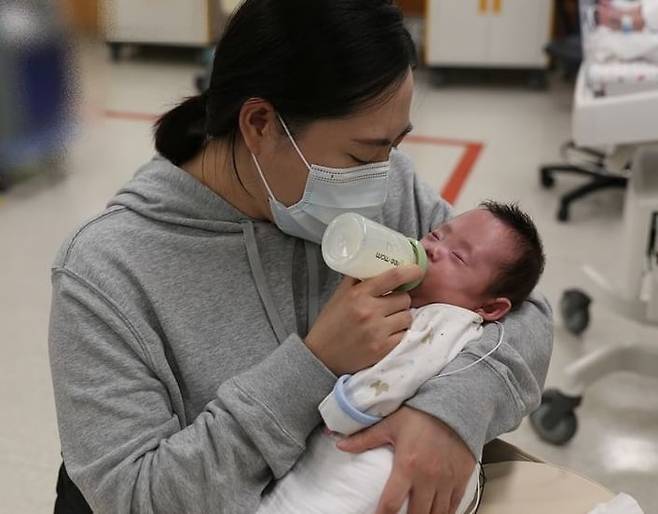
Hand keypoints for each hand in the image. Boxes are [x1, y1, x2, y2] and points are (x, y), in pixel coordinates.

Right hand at [305, 266, 423, 375]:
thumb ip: (356, 279)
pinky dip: (399, 334)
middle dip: (400, 300)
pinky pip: (404, 335)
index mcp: (359, 294)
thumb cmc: (330, 323)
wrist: (321, 356)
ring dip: (401, 317)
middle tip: (390, 304)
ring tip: (388, 321)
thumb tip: (374, 262)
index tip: (417, 271)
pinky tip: (387, 334)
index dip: (410, 272)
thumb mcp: (339, 295)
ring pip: (407, 317)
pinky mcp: (383, 349)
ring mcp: (377, 331)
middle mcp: (370, 311)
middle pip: (405, 298)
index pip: (393, 277)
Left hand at [337, 406, 475, 513]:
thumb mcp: (390, 424)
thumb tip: (340, 444)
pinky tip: (437, 512)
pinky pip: (455, 505)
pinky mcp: (462, 478)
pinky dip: (445, 512)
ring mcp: (447, 480)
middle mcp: (428, 477)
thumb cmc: (421, 414)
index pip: (391, 503)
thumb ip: (364, 438)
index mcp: (408, 465)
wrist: (453, 404)